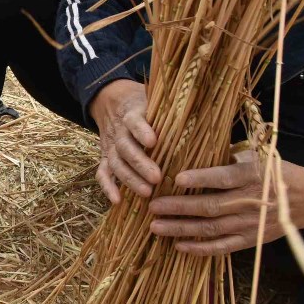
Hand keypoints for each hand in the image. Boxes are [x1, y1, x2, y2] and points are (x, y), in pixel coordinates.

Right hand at [88, 79, 161, 202]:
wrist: (113, 103)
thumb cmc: (145, 107)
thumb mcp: (155, 102)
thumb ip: (171, 109)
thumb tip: (201, 112)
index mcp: (132, 114)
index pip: (134, 121)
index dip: (141, 131)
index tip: (153, 141)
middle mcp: (119, 131)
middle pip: (124, 147)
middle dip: (139, 163)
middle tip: (157, 177)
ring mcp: (110, 147)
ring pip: (115, 163)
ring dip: (129, 178)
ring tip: (147, 192)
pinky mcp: (105, 158)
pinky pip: (102, 173)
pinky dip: (107, 187)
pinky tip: (117, 201)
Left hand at [147, 151, 303, 254]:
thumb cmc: (277, 172)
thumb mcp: (259, 157)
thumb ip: (230, 158)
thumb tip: (195, 149)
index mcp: (252, 176)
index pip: (222, 178)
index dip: (200, 179)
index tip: (176, 178)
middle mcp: (249, 201)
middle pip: (209, 207)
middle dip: (177, 208)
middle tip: (151, 206)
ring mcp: (250, 224)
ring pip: (210, 229)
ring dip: (180, 229)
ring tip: (156, 226)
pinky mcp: (251, 240)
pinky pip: (222, 247)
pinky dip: (200, 249)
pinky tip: (179, 246)